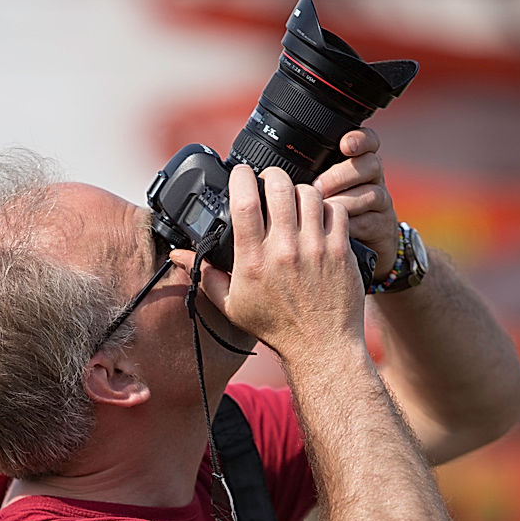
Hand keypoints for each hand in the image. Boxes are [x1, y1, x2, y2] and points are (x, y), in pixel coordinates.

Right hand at [173, 164, 366, 359]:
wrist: (321, 347)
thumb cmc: (276, 327)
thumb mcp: (231, 305)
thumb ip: (205, 275)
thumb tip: (179, 255)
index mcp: (253, 261)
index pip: (245, 201)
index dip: (241, 177)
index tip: (240, 174)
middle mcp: (284, 251)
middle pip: (279, 186)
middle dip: (272, 175)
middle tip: (270, 182)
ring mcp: (315, 249)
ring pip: (309, 193)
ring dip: (299, 190)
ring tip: (295, 201)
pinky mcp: (340, 251)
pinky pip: (336, 210)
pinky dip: (326, 207)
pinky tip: (318, 217)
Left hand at [313, 128, 398, 280]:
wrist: (354, 250)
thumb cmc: (326, 217)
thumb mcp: (315, 194)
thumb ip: (302, 182)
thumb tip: (268, 178)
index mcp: (354, 165)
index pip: (367, 142)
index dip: (359, 139)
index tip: (344, 144)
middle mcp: (370, 180)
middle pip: (369, 164)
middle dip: (342, 174)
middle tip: (318, 187)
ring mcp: (379, 203)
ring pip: (372, 192)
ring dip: (345, 201)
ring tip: (322, 211)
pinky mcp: (382, 227)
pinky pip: (371, 221)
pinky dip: (351, 226)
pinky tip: (333, 231)